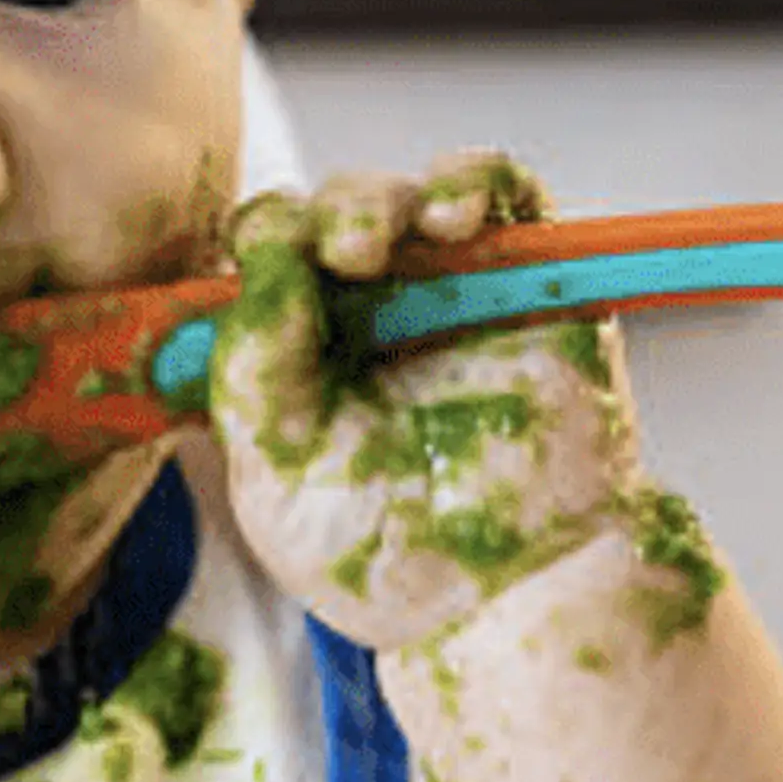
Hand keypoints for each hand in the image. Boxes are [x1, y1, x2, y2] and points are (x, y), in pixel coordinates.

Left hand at [209, 153, 644, 650]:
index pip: (267, 253)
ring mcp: (452, 293)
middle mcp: (372, 310)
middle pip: (334, 211)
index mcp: (299, 346)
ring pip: (411, 194)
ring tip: (377, 240)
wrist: (505, 600)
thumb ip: (252, 371)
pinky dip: (474, 181)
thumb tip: (263, 263)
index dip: (261, 241)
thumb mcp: (272, 472)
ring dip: (387, 197)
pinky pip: (507, 197)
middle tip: (337, 252)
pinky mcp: (530, 284)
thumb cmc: (385, 556)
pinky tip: (452, 216)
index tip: (262, 264)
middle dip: (326, 214)